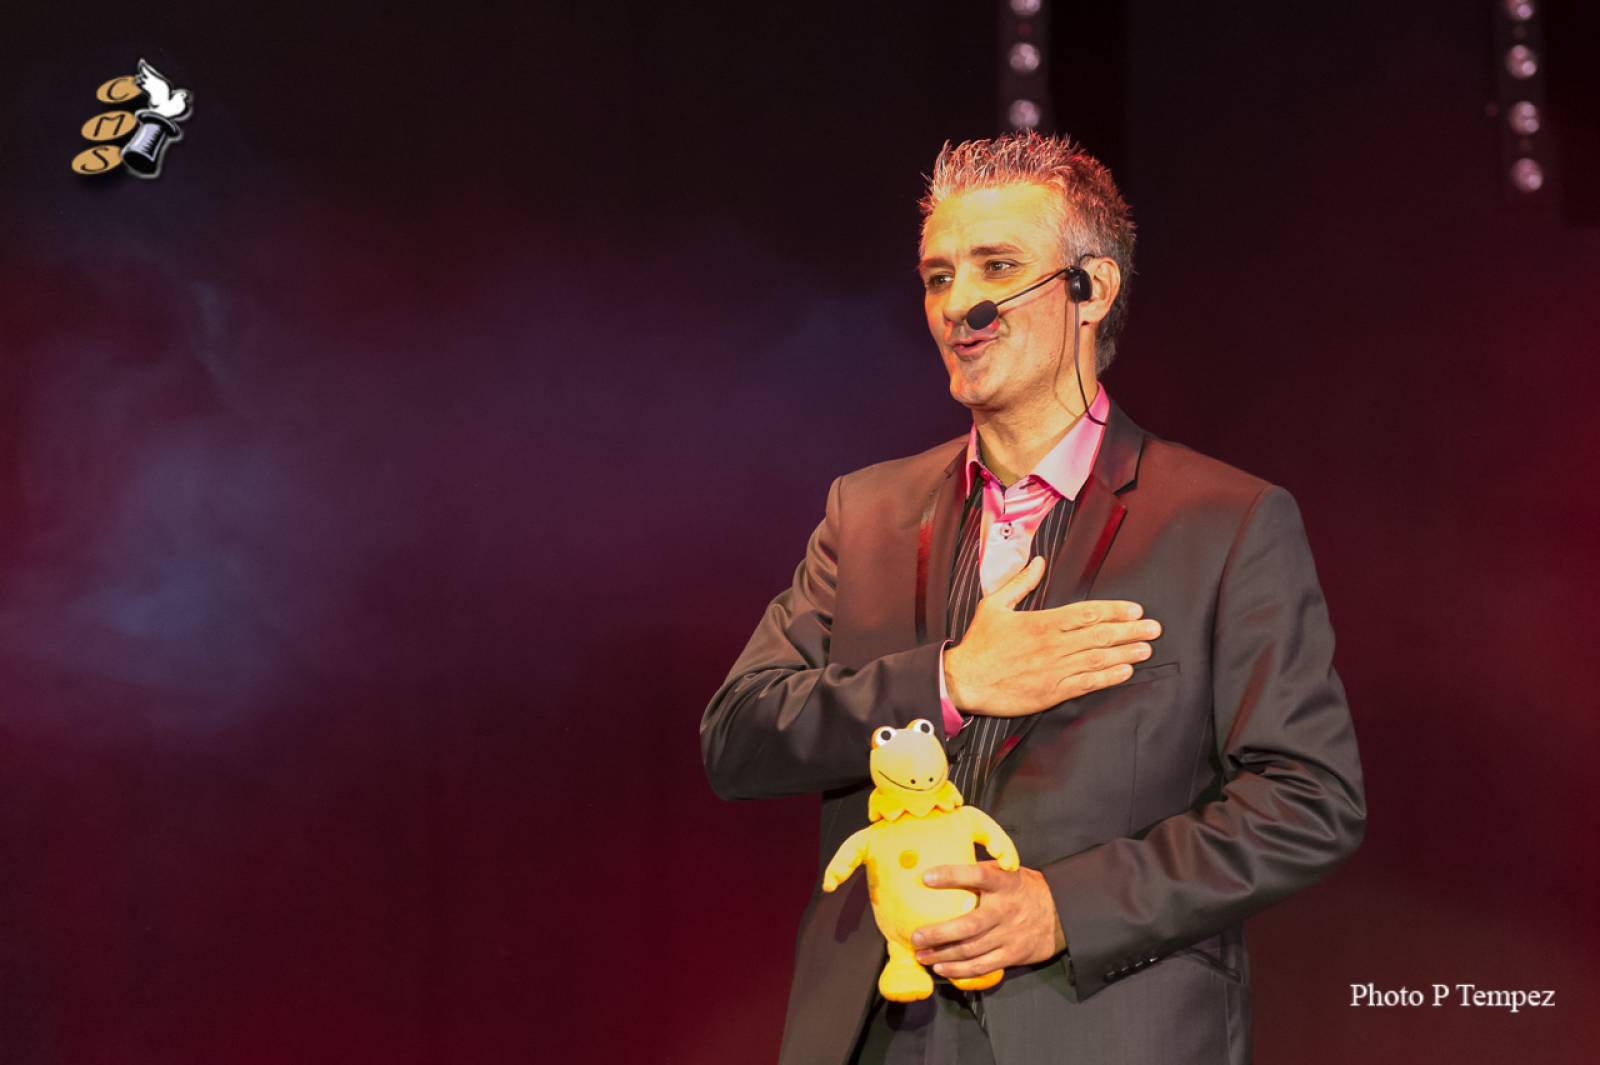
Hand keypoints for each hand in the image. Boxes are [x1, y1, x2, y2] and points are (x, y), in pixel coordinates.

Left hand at [910, 861, 1066, 978]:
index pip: (977, 875)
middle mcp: (1006, 909)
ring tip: (922, 955)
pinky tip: (942, 968)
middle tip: (916, 936)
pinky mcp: (1013, 954)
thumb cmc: (1024, 889)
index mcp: (1004, 883)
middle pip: (968, 925)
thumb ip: (982, 872)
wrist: (1061, 914)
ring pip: (971, 950)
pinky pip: (982, 966)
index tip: (926, 877)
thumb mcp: (1008, 872)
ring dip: (943, 955)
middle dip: (938, 933)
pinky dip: (959, 970)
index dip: (951, 875)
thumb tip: (944, 866)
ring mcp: (1009, 935)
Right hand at [944, 556, 1160, 716]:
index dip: (1115, 611)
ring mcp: (1054, 669)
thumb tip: (1039, 562)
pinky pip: (1087, 683)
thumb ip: (1020, 583)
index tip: (1135, 610)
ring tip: (1146, 648)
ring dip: (1126, 653)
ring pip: (1098, 659)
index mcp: (1042, 622)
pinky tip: (1125, 672)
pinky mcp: (1052, 692)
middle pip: (1100, 635)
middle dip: (1131, 631)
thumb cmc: (978, 643)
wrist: (964, 680)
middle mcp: (1053, 645)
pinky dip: (1109, 677)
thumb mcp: (994, 605)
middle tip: (1154, 628)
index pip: (1087, 613)